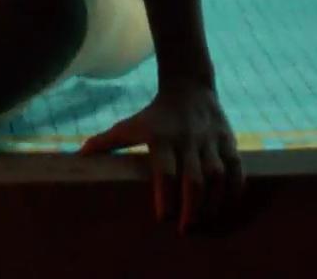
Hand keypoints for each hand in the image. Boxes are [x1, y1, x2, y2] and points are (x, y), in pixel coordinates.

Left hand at [78, 82, 243, 232]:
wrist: (189, 86)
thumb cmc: (154, 115)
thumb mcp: (130, 125)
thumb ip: (107, 142)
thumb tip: (80, 156)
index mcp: (162, 137)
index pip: (166, 171)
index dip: (165, 196)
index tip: (162, 218)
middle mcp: (188, 139)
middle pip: (194, 179)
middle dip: (191, 208)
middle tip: (185, 229)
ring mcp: (211, 140)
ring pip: (218, 176)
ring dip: (213, 203)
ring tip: (205, 222)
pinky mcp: (228, 140)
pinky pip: (237, 168)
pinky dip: (235, 190)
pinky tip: (227, 206)